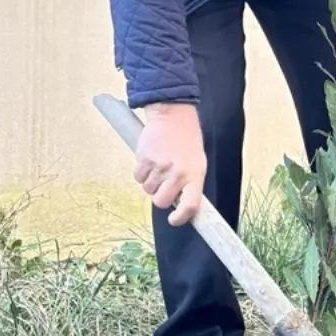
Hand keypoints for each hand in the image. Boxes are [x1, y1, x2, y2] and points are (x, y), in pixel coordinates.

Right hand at [134, 103, 206, 224]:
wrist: (173, 116)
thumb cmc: (187, 142)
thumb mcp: (197, 164)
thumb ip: (189, 185)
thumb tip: (180, 206)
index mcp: (195, 175)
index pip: (190, 206)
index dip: (181, 218)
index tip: (174, 219)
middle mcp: (178, 173)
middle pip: (161, 202)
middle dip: (160, 198)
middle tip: (164, 185)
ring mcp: (160, 167)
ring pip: (148, 190)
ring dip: (151, 182)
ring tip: (159, 165)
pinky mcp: (144, 159)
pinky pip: (138, 177)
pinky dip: (142, 172)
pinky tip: (150, 159)